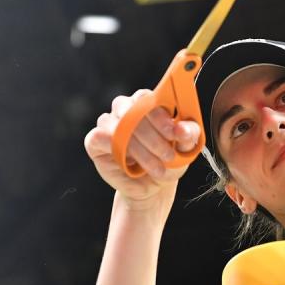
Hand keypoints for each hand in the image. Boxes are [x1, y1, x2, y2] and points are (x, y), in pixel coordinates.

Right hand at [83, 89, 200, 207]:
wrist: (154, 186)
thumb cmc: (169, 161)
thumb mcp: (185, 149)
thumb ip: (189, 135)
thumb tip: (183, 129)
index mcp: (148, 103)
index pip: (149, 98)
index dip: (161, 116)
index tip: (173, 134)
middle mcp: (126, 108)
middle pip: (132, 109)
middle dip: (153, 136)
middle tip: (168, 156)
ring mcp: (109, 123)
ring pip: (117, 125)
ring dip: (139, 148)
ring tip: (156, 167)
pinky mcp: (95, 141)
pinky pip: (98, 136)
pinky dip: (116, 149)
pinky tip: (131, 164)